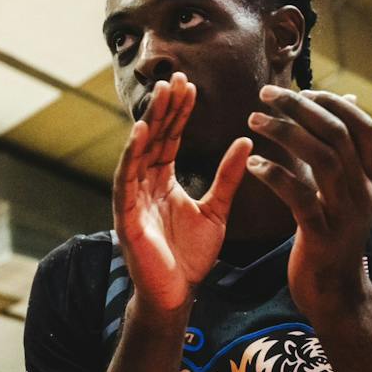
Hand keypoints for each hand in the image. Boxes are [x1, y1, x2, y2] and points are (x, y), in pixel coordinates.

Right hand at [113, 73, 250, 313]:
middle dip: (163, 108)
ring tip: (160, 95)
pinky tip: (140, 132)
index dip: (178, 112)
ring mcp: (132, 198)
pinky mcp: (126, 215)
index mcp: (162, 181)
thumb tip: (245, 140)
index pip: (169, 138)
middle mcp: (144, 184)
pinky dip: (131, 155)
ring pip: (138, 152)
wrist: (177, 294)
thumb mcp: (217, 210)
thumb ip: (228, 176)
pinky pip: (125, 179)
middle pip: (153, 138)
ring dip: (148, 122)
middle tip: (175, 78)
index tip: (190, 85)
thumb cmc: (190, 256)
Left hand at [246, 87, 371, 317]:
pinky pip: (300, 198)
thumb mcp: (345, 196)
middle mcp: (362, 192)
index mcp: (368, 180)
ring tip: (253, 119)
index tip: (304, 90)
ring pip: (323, 159)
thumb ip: (343, 156)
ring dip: (285, 133)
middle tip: (266, 94)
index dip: (335, 103)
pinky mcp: (322, 236)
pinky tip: (253, 163)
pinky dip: (276, 175)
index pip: (362, 127)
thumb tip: (348, 104)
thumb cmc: (333, 241)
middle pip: (337, 135)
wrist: (338, 297)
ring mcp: (345, 214)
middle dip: (301, 107)